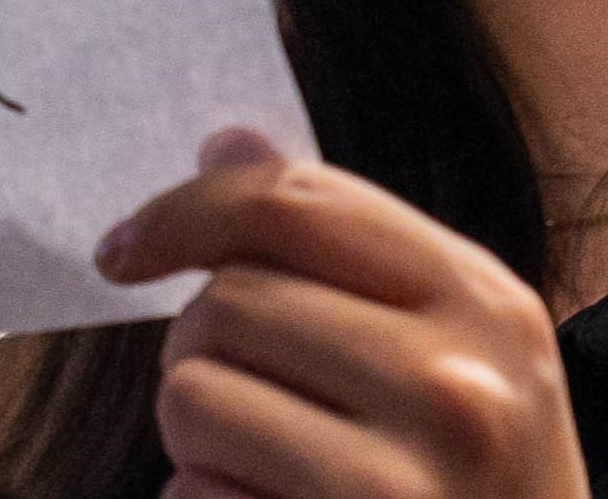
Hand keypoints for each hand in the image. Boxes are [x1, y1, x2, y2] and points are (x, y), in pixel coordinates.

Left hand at [97, 127, 587, 498]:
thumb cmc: (478, 481)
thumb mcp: (459, 351)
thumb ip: (349, 248)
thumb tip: (224, 144)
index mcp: (485, 302)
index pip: (294, 201)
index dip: (183, 210)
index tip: (122, 250)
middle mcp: (454, 384)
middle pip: (228, 300)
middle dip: (200, 347)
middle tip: (245, 397)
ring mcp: (399, 484)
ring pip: (192, 394)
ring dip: (195, 435)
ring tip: (260, 464)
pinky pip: (191, 494)